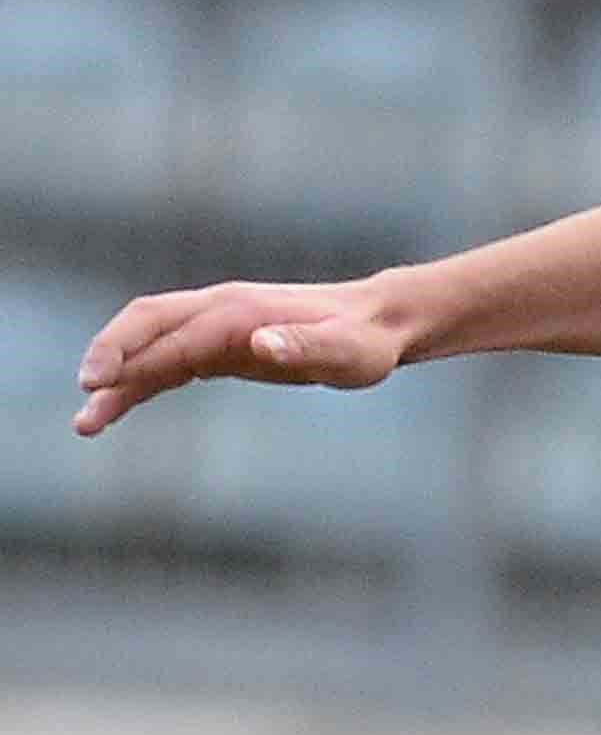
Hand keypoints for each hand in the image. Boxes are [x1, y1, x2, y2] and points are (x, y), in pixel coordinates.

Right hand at [73, 278, 416, 435]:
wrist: (379, 323)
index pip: (173, 334)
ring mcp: (216, 327)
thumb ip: (306, 347)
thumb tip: (262, 344)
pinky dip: (139, 383)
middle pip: (145, 324)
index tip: (99, 386)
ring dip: (117, 379)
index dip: (134, 357)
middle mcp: (219, 311)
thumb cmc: (366, 342)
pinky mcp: (220, 347)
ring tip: (88, 422)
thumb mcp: (348, 352)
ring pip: (149, 345)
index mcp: (240, 313)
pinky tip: (117, 409)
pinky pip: (167, 361)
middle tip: (86, 396)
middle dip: (109, 354)